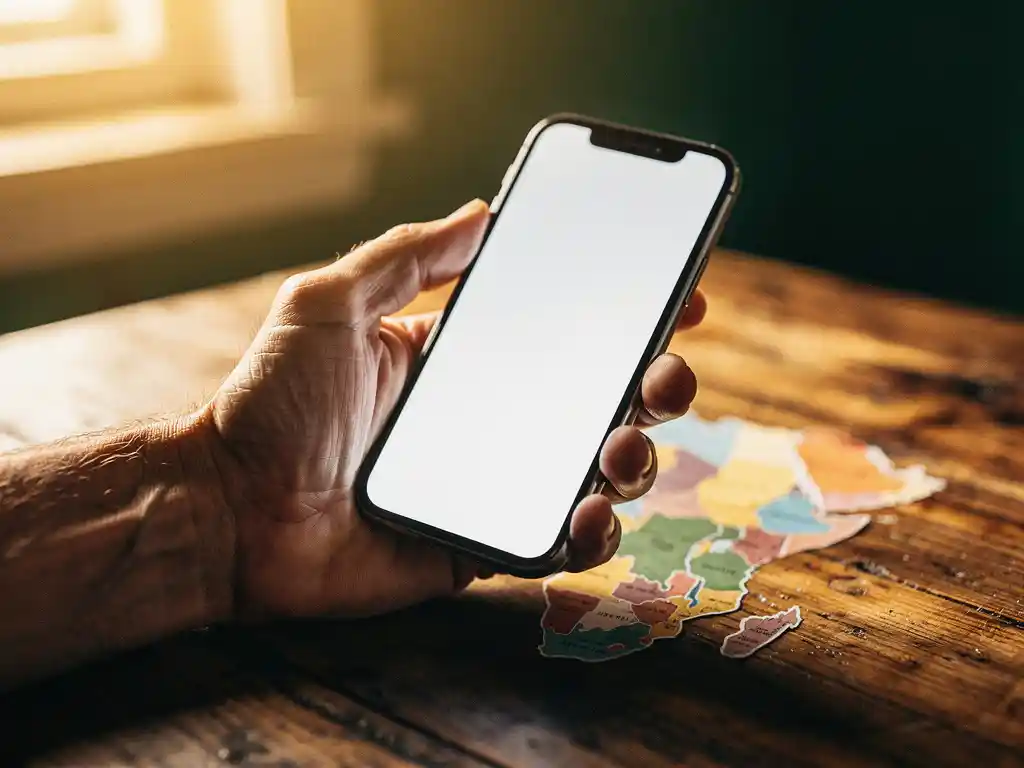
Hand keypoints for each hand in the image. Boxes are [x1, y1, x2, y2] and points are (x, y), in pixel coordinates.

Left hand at [204, 200, 707, 618]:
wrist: (228, 511)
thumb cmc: (269, 404)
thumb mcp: (329, 304)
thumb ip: (404, 256)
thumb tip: (481, 211)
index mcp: (459, 360)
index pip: (560, 333)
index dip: (625, 317)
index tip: (679, 298)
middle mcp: (486, 420)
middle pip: (595, 402)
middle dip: (652, 386)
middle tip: (666, 375)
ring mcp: (489, 483)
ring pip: (592, 472)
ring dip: (633, 457)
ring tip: (624, 444)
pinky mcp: (479, 544)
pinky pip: (554, 542)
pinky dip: (589, 532)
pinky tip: (589, 510)